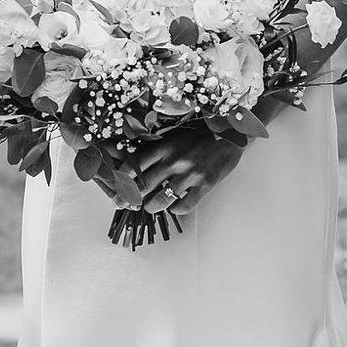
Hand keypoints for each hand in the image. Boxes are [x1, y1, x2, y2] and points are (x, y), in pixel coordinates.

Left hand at [99, 131, 244, 221]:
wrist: (229, 136)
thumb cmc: (198, 137)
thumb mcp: (173, 137)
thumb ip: (155, 150)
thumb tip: (132, 162)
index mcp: (164, 146)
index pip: (135, 165)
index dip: (122, 180)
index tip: (116, 188)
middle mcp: (174, 160)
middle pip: (143, 185)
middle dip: (130, 198)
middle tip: (123, 204)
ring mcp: (189, 174)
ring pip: (161, 199)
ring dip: (151, 207)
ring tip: (150, 207)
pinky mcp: (204, 185)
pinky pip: (184, 206)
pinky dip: (176, 210)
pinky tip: (175, 207)